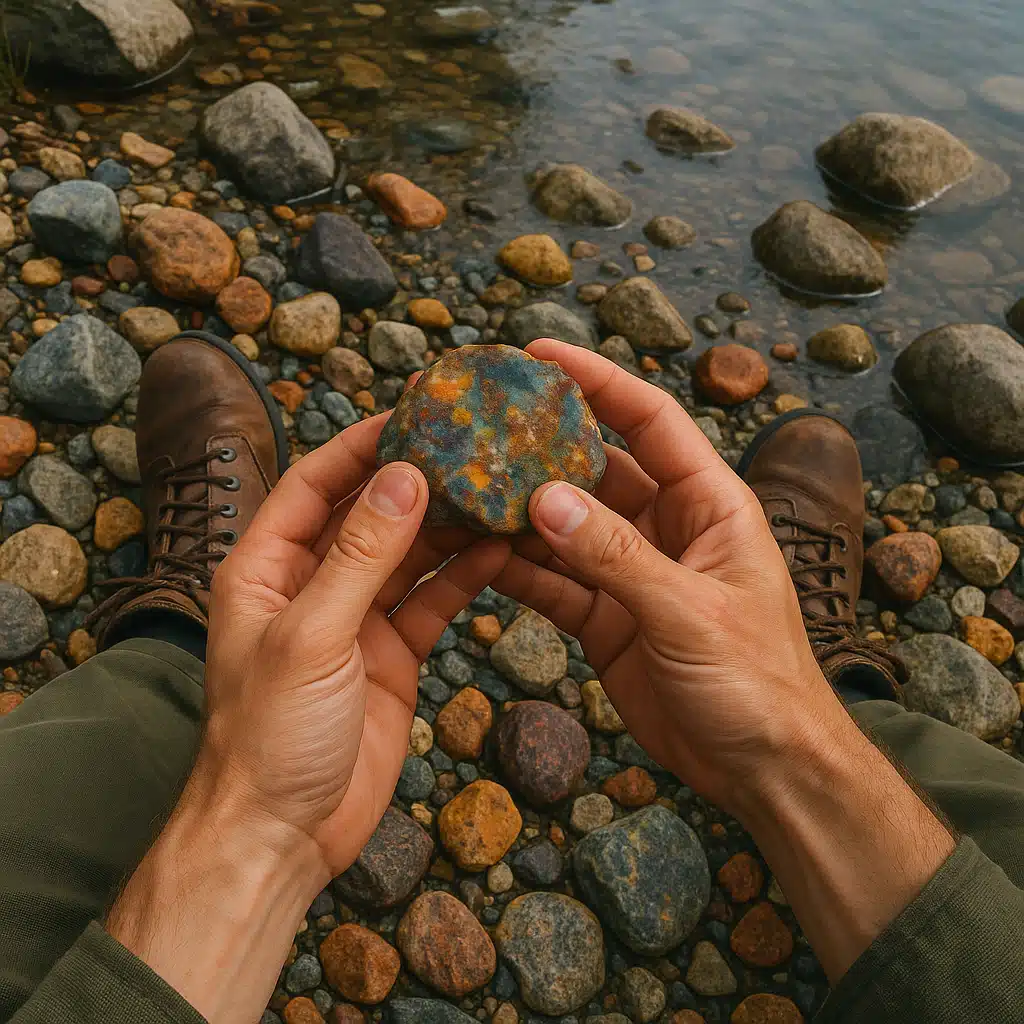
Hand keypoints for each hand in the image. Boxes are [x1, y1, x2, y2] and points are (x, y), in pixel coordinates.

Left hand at [106, 415, 509, 1023]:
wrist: (283, 835)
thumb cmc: (269, 735)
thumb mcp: (311, 635)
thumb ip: (360, 555)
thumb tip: (404, 477)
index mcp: (266, 567)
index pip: (313, 483)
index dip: (359, 445)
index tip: (413, 414)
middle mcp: (310, 584)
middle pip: (369, 512)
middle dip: (416, 480)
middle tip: (472, 447)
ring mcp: (356, 619)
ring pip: (408, 554)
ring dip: (448, 525)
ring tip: (497, 490)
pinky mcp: (392, 654)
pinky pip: (432, 601)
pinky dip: (464, 576)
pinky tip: (499, 549)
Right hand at [496, 339, 828, 812]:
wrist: (764, 768)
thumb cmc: (758, 681)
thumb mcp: (690, 612)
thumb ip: (616, 556)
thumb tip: (544, 500)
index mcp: (709, 504)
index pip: (650, 421)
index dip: (599, 381)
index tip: (541, 353)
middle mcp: (668, 528)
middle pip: (595, 469)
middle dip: (542, 448)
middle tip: (481, 424)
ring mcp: (633, 573)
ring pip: (567, 526)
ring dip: (520, 511)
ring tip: (463, 487)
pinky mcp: (607, 618)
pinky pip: (555, 581)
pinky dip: (520, 569)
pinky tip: (479, 553)